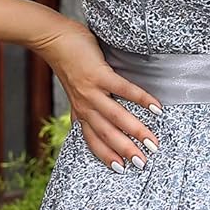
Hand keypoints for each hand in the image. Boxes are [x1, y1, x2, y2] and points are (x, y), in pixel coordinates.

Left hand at [30, 16, 162, 170]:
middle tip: (143, 164)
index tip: (122, 170)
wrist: (53, 39)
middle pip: (107, 134)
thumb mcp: (75, 91)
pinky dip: (141, 99)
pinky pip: (123, 89)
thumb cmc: (69, 62)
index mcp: (81, 111)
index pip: (93, 140)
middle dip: (126, 151)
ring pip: (116, 117)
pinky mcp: (99, 74)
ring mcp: (91, 91)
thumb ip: (84, 107)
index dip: (106, 156)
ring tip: (153, 143)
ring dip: (136, 131)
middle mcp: (85, 106)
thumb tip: (90, 121)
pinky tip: (156, 108)